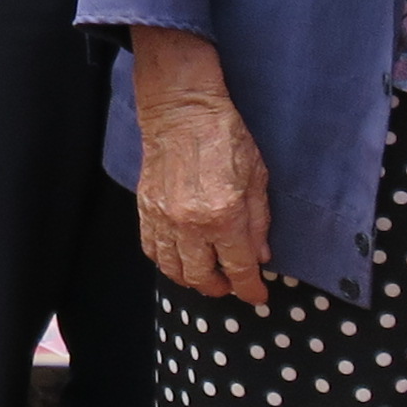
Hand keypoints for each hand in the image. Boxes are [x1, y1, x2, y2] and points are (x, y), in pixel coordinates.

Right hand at [134, 55, 271, 305]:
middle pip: (202, 278)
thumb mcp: (257, 177)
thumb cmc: (225, 137)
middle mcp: (191, 225)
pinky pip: (153, 251)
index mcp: (225, 216)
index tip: (257, 295)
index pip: (239, 269)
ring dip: (192, 279)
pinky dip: (167, 263)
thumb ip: (259, 222)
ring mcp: (164, 219)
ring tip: (206, 275)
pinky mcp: (146, 210)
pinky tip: (180, 258)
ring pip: (174, 270)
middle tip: (231, 284)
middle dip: (220, 288)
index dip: (250, 289)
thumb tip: (260, 256)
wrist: (182, 111)